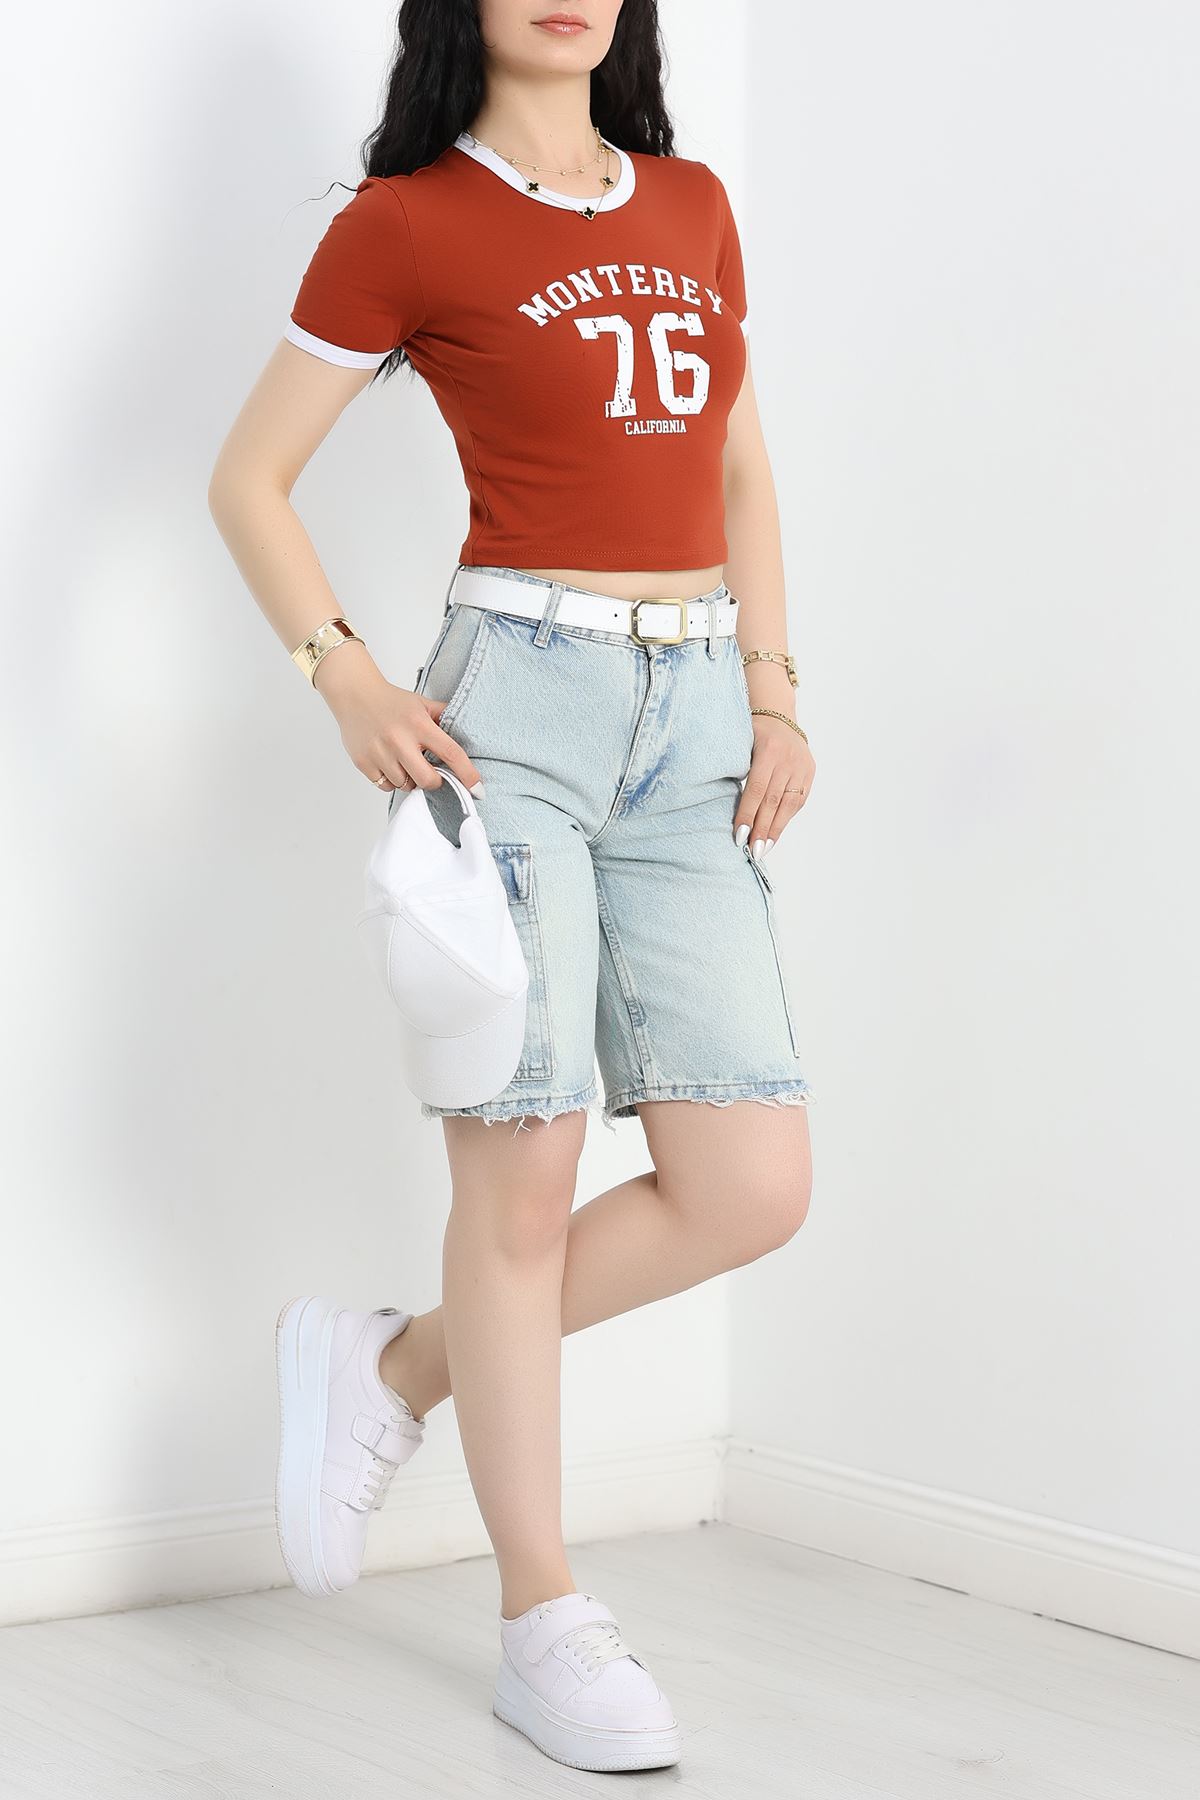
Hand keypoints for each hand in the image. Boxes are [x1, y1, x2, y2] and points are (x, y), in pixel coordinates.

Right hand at [313, 642, 483, 793]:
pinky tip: (389, 764)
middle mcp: (399, 740)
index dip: (467, 773)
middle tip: (432, 775)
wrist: (354, 695)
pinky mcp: (363, 762)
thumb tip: (468, 729)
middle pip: (427, 780)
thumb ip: (443, 716)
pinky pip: (385, 786)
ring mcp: (380, 753)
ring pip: (405, 785)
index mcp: (419, 724)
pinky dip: (391, 781)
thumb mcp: (422, 703)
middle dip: (434, 782)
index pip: (450, 752)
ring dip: (410, 779)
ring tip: (404, 762)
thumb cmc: (391, 701)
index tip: (477, 788)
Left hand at [734, 714, 815, 858]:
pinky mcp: (809, 772)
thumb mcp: (740, 743)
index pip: (756, 790)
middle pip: (773, 801)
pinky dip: (786, 818)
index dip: (748, 814)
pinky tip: (775, 833)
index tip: (739, 836)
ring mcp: (802, 766)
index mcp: (769, 750)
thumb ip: (736, 770)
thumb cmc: (751, 732)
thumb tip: (726, 807)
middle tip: (752, 852)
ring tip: (764, 849)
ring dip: (775, 830)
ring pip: (788, 804)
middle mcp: (788, 759)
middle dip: (762, 829)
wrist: (778, 714)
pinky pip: (798, 801)